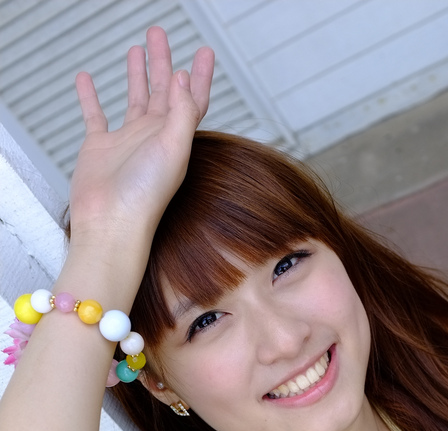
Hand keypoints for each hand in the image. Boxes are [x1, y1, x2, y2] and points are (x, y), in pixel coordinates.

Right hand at [69, 26, 213, 244]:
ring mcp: (127, 142)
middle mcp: (153, 138)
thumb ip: (181, 111)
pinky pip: (95, 115)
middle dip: (163, 62)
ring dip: (137, 74)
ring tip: (137, 50)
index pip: (192, 100)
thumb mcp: (173, 148)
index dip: (199, 76)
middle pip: (162, 91)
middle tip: (159, 35)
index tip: (204, 52)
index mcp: (175, 138)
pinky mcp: (100, 148)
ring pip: (134, 99)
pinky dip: (90, 97)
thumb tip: (183, 78)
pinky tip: (86, 79)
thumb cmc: (145, 196)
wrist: (111, 223)